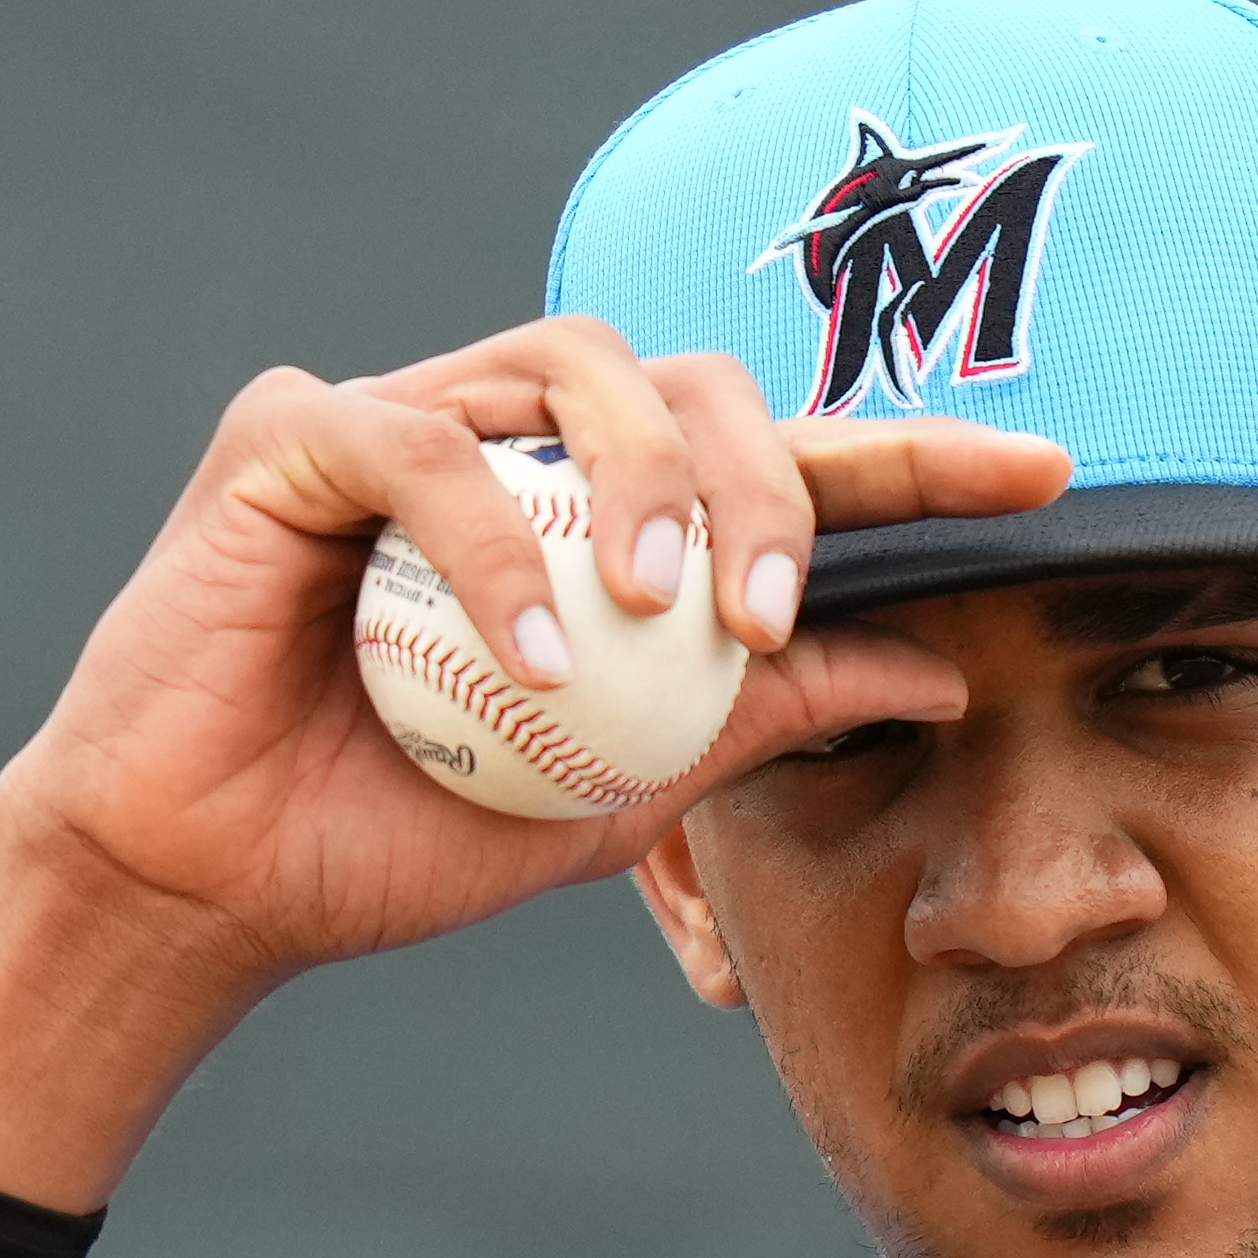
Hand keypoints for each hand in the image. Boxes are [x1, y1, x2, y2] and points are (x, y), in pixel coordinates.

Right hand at [0, 324, 1070, 1203]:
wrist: (210, 887)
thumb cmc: (392, 834)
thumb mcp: (616, 794)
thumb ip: (755, 713)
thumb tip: (934, 670)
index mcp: (597, 520)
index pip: (773, 457)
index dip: (907, 457)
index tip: (1046, 478)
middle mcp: (514, 446)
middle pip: (691, 381)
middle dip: (768, 477)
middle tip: (775, 605)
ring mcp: (404, 421)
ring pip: (572, 371)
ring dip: (645, 481)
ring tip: (666, 611)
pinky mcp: (293, 437)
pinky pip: (420, 442)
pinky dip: (492, 543)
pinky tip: (531, 655)